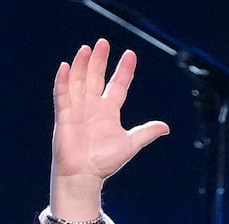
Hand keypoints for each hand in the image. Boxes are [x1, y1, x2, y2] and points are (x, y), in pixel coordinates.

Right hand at [49, 39, 168, 221]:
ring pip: (79, 81)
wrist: (84, 176)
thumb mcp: (130, 144)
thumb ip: (146, 133)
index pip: (118, 85)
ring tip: (86, 49)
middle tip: (103, 43)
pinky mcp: (64, 115)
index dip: (124, 71)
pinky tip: (66, 66)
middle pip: (96, 77)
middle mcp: (92, 106)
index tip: (130, 55)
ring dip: (82, 65)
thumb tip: (166, 127)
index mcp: (109, 111)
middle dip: (100, 60)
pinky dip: (63, 81)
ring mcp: (77, 109)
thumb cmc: (104, 162)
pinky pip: (62, 94)